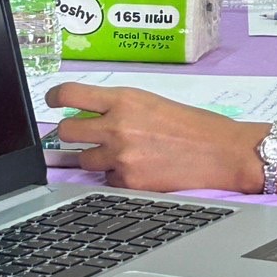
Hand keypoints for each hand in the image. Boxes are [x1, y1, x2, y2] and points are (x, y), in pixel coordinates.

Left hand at [46, 84, 256, 192]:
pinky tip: (144, 170)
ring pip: (84, 160)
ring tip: (129, 154)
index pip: (70, 94)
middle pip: (67, 131)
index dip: (54, 97)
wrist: (224, 153)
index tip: (52, 100)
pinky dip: (120, 178)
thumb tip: (92, 116)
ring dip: (98, 159)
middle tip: (88, 135)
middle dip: (74, 134)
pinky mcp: (128, 182)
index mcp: (126, 99)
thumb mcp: (155, 104)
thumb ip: (121, 107)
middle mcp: (118, 125)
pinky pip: (107, 181)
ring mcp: (121, 156)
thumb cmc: (196, 127)